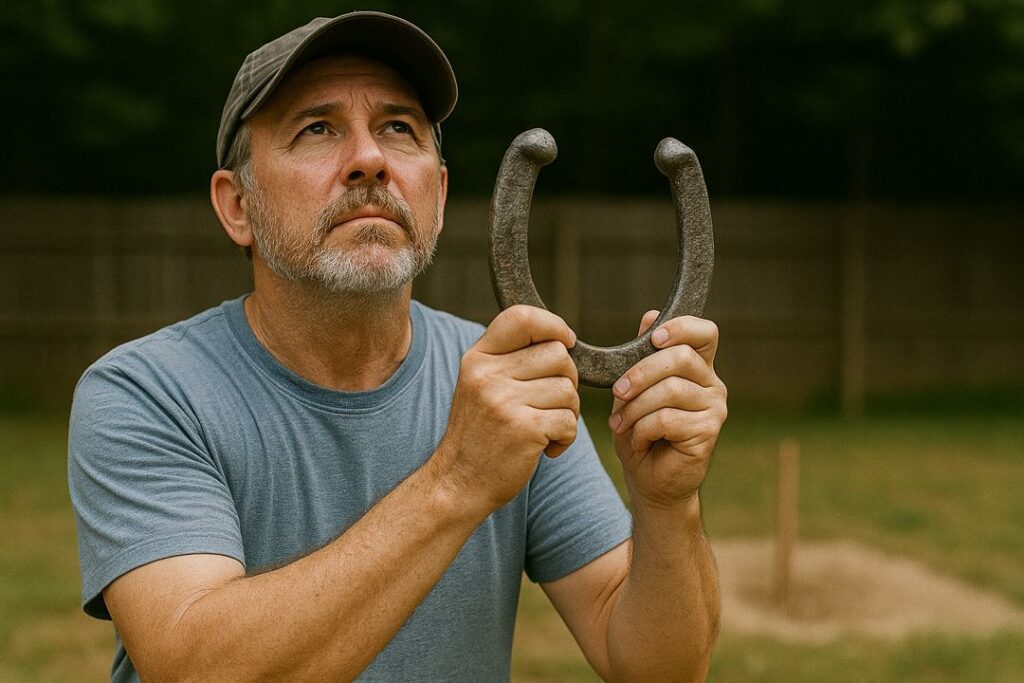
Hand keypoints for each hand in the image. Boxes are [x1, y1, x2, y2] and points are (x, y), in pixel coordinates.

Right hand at [436, 305, 579, 512]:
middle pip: (558, 354)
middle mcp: (488, 375)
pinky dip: (566, 437)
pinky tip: (547, 447)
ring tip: (546, 428)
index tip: (567, 341)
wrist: (459, 483)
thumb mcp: (480, 385)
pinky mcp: (524, 429)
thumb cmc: (480, 434)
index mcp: (478, 358)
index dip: (553, 325)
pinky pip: (569, 420)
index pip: (522, 317)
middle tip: (552, 402)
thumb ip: (511, 359)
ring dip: (568, 412)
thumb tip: (562, 339)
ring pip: (568, 389)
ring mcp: (504, 402)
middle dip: (567, 379)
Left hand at [607, 311, 726, 508]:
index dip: (681, 327)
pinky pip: (668, 418)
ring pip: (670, 389)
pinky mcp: (708, 432)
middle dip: (640, 373)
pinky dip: (642, 429)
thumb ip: (641, 357)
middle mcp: (712, 384)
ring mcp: (714, 408)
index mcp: (696, 368)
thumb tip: (650, 315)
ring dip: (635, 408)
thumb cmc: (640, 434)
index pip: (704, 333)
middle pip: (680, 357)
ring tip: (621, 424)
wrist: (648, 481)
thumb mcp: (633, 391)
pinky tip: (639, 441)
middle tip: (617, 394)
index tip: (654, 338)